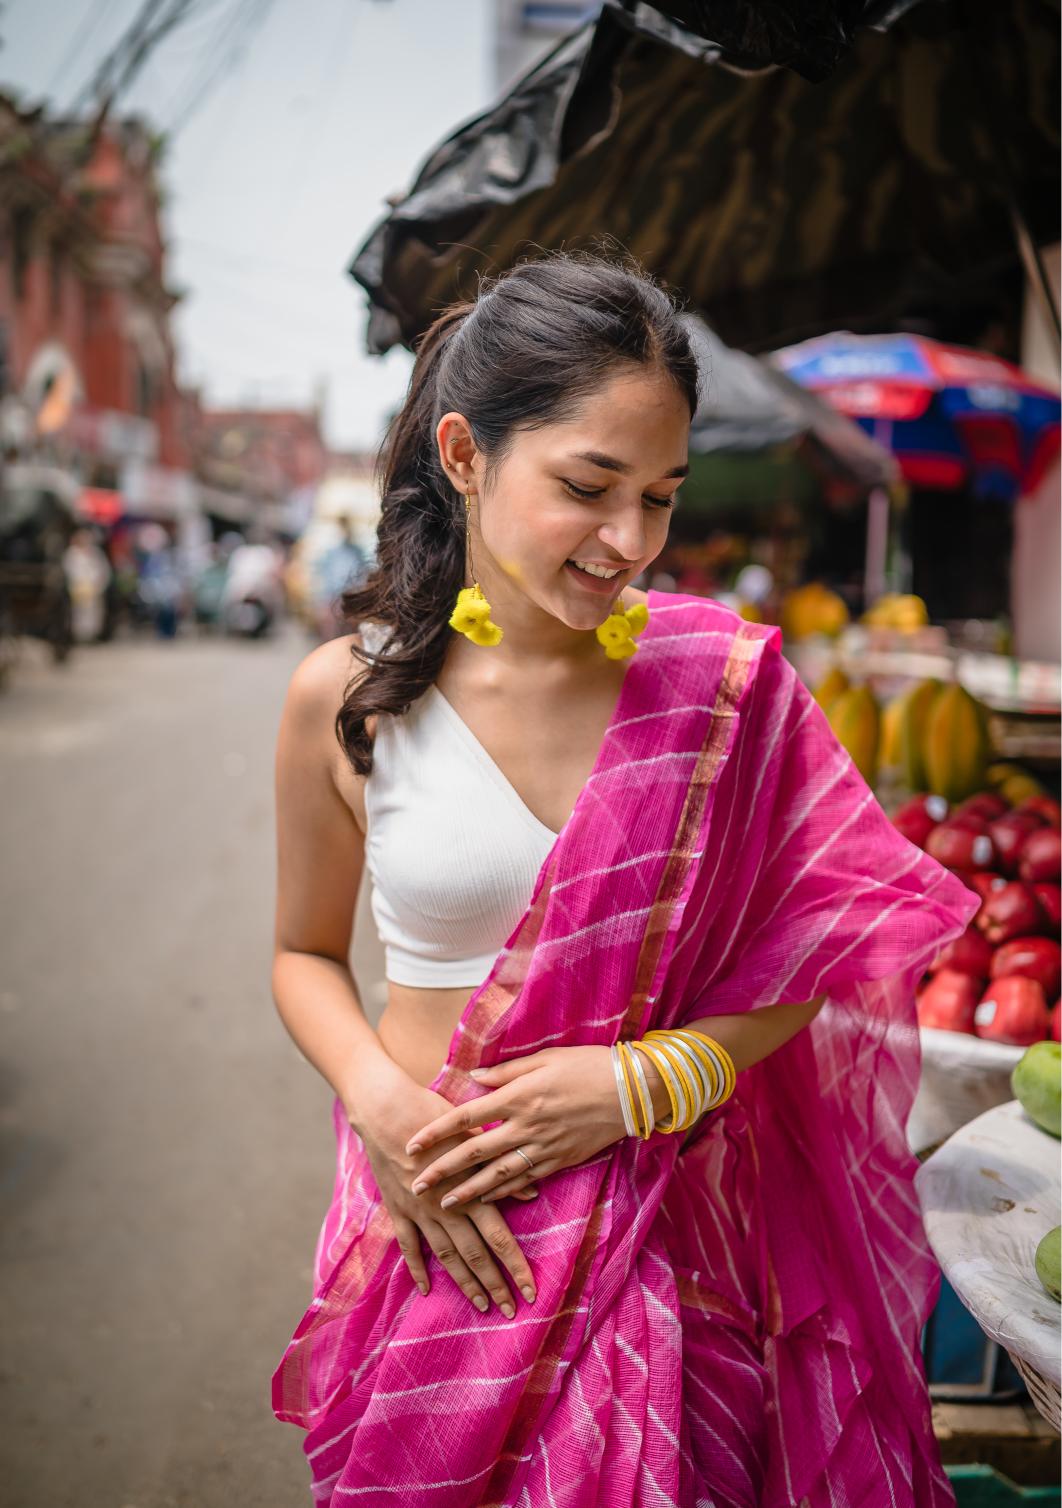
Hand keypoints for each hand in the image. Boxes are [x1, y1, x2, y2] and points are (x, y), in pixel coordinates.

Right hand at [356, 1082, 538, 1318]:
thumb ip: (498, 1168)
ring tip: (481, 1306)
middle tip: (511, 1312)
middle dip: (495, 1285)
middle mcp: (445, 1206)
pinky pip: (409, 1245)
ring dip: (465, 1283)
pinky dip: (418, 1268)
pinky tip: (426, 1288)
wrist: (384, 1109)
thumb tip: (531, 1193)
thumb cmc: (433, 1112)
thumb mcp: (472, 1134)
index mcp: (468, 1188)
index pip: (498, 1237)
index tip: (529, 1290)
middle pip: (475, 1255)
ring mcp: (419, 1211)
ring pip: (446, 1256)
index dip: (515, 1266)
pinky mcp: (398, 1208)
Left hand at [404, 1046, 626, 1207]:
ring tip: (445, 1204)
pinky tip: (487, 1202)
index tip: (411, 1144)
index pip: (466, 1117)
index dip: (436, 1132)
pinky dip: (504, 1193)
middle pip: (474, 1152)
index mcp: (518, 1096)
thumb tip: (473, 1078)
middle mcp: (526, 1125)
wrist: (630, 1090)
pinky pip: (525, 1180)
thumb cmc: (586, 1065)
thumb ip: (506, 1072)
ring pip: (497, 1175)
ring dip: (468, 1191)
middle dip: (443, 1170)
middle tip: (416, 1185)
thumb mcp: (544, 1059)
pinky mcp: (560, 1160)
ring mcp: (543, 1147)